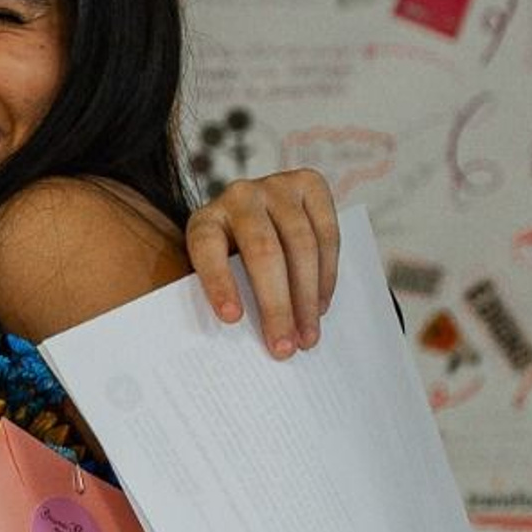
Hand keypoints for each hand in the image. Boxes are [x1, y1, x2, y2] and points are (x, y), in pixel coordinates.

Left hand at [185, 167, 340, 357]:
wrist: (256, 214)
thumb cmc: (231, 259)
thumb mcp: (214, 272)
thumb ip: (223, 292)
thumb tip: (240, 335)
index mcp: (205, 219)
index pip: (206, 248)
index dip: (219, 282)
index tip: (231, 319)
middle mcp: (239, 195)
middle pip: (263, 251)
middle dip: (277, 305)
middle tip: (284, 347)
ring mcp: (277, 186)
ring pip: (301, 244)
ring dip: (308, 298)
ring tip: (307, 337)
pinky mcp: (310, 184)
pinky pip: (326, 233)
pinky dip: (327, 275)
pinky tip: (321, 306)